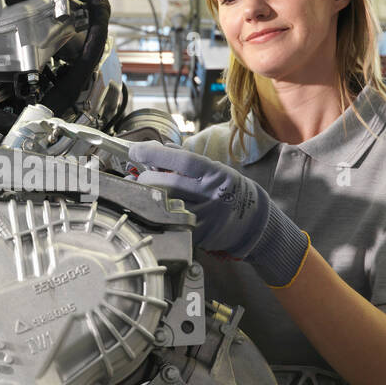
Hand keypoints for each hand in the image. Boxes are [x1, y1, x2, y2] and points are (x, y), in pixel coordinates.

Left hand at [126, 140, 310, 287]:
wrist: (250, 219)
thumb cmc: (226, 188)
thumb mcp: (212, 168)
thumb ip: (183, 159)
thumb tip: (154, 149)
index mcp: (215, 174)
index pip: (182, 161)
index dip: (155, 154)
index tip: (135, 151)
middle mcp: (211, 195)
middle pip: (168, 184)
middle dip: (145, 178)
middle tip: (136, 174)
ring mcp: (204, 217)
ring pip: (165, 205)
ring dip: (146, 195)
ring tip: (139, 189)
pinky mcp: (197, 235)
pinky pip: (169, 221)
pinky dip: (155, 212)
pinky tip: (152, 206)